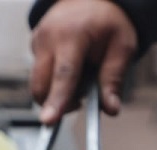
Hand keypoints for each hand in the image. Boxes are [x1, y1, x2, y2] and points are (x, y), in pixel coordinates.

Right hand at [30, 0, 137, 123]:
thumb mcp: (122, 47)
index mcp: (73, 35)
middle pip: (42, 84)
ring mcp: (38, 40)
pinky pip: (39, 74)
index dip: (57, 100)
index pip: (64, 74)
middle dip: (56, 102)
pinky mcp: (33, 45)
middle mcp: (49, 37)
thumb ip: (114, 78)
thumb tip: (111, 109)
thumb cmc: (109, 22)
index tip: (48, 121)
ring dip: (55, 92)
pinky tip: (70, 67)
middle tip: (81, 100)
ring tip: (79, 77)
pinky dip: (53, 80)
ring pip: (38, 82)